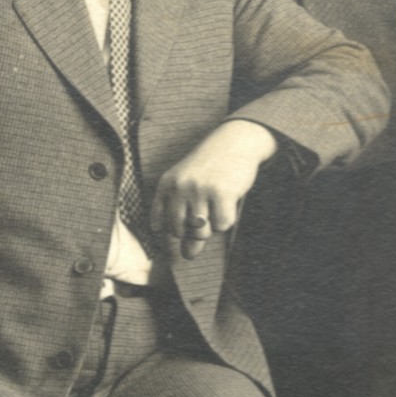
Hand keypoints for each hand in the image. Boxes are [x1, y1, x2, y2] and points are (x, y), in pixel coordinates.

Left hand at [153, 119, 280, 258]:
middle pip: (181, 232)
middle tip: (207, 210)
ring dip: (212, 225)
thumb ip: (185, 221)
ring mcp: (200, 190)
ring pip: (202, 232)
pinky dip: (228, 219)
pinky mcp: (221, 193)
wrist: (235, 141)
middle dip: (195, 229)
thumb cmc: (211, 169)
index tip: (190, 215)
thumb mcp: (190, 188)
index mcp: (166, 184)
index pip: (160, 225)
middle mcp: (180, 187)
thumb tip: (188, 255)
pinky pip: (222, 225)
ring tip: (217, 205)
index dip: (178, 228)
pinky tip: (229, 201)